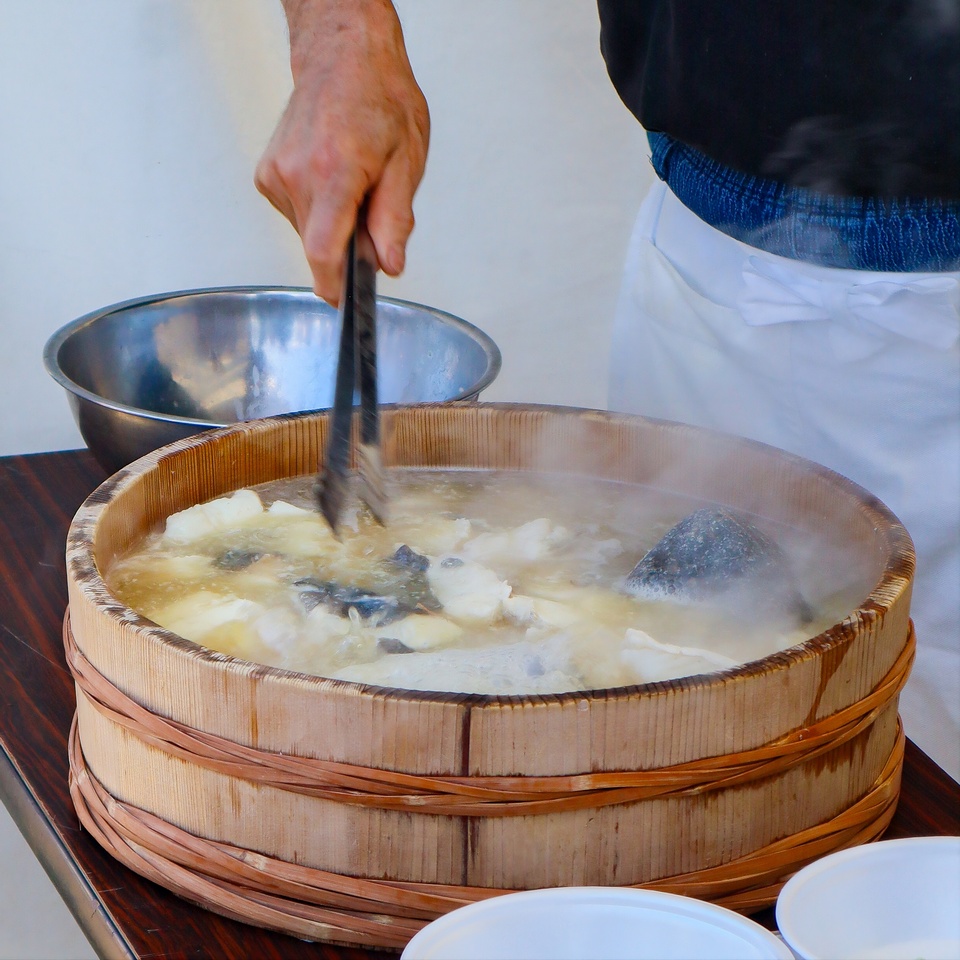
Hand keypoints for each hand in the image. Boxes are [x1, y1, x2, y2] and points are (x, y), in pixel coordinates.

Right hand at [255, 0, 429, 303]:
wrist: (343, 56)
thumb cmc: (380, 99)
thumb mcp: (407, 161)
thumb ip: (395, 220)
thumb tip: (389, 265)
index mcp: (335, 169)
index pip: (324, 249)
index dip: (335, 285)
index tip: (344, 303)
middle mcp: (297, 173)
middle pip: (319, 246)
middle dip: (348, 248)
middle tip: (372, 213)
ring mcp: (276, 174)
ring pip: (308, 233)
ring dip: (334, 226)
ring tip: (354, 183)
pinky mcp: (267, 177)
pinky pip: (297, 216)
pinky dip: (319, 210)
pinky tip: (332, 177)